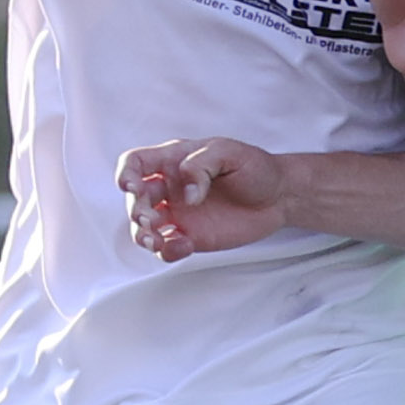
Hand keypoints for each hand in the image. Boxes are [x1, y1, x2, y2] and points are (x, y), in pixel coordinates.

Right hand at [118, 138, 291, 262]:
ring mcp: (178, 214)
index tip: (130, 186)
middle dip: (134, 210)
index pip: (136, 163)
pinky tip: (183, 246)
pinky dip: (167, 250)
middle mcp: (169, 188)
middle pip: (135, 199)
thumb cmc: (254, 168)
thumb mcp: (231, 153)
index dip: (126, 173)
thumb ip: (202, 164)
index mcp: (173, 161)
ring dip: (142, 235)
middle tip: (147, 219)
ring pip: (144, 227)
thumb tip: (186, 194)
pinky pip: (167, 247)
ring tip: (155, 241)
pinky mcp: (190, 237)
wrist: (278, 197)